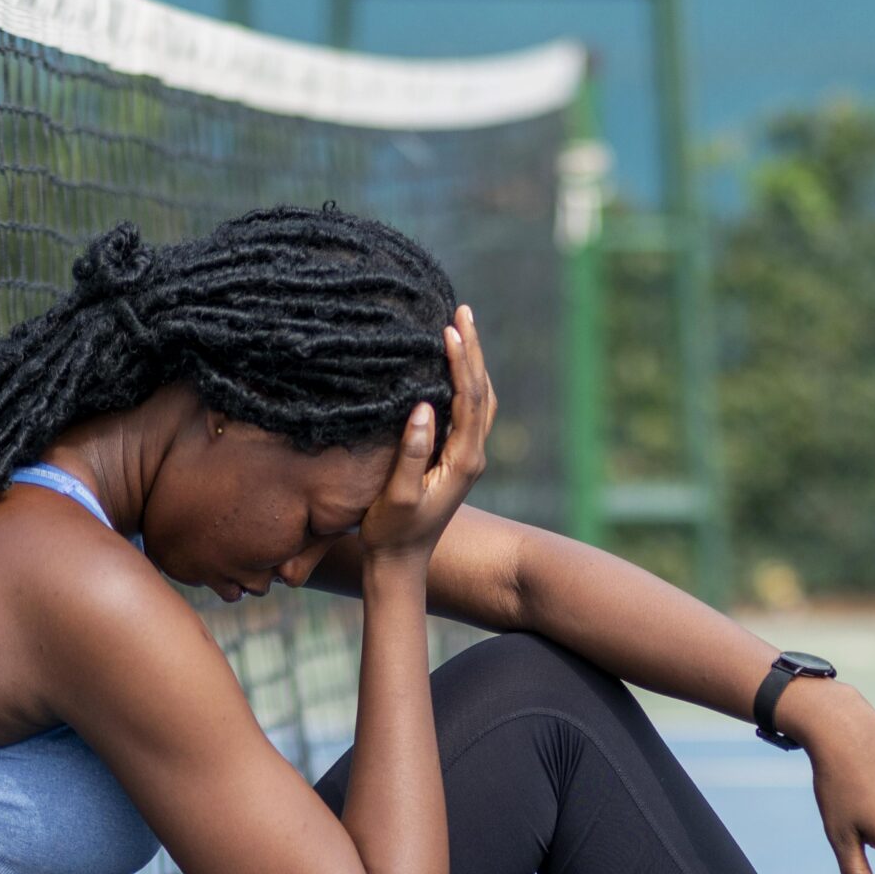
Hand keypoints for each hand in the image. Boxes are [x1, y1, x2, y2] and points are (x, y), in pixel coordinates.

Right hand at [361, 304, 493, 559]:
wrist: (401, 562)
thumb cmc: (392, 532)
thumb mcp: (398, 497)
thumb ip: (411, 454)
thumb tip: (424, 408)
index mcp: (463, 461)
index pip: (469, 399)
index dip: (462, 362)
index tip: (451, 328)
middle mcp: (473, 455)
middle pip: (482, 392)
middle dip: (473, 351)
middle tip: (463, 311)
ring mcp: (468, 457)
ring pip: (480, 401)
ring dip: (473, 364)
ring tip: (460, 328)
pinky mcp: (457, 459)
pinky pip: (470, 412)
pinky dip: (465, 383)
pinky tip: (450, 367)